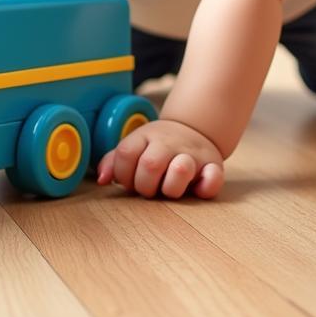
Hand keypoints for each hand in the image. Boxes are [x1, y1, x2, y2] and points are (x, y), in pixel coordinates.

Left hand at [96, 118, 224, 198]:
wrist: (195, 128)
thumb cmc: (157, 146)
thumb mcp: (135, 146)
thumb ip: (115, 161)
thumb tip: (102, 180)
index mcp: (145, 137)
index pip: (125, 155)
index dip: (122, 174)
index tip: (129, 181)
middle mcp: (168, 143)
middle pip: (149, 165)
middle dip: (145, 186)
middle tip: (150, 188)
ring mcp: (191, 154)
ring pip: (180, 170)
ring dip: (172, 187)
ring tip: (171, 188)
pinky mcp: (213, 165)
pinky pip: (213, 179)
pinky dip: (205, 187)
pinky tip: (198, 188)